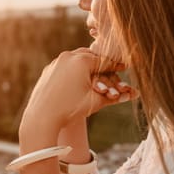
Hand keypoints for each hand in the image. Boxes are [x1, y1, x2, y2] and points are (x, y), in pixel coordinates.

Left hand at [19, 48, 136, 138]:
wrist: (41, 117)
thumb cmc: (70, 109)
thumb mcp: (95, 102)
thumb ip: (114, 96)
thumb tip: (132, 95)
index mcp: (81, 61)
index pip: (104, 61)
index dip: (116, 65)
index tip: (125, 66)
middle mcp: (67, 57)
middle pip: (90, 56)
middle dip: (101, 62)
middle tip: (111, 67)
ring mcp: (56, 62)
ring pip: (76, 59)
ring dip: (87, 64)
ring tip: (96, 70)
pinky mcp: (48, 70)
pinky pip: (65, 65)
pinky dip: (74, 69)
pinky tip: (79, 76)